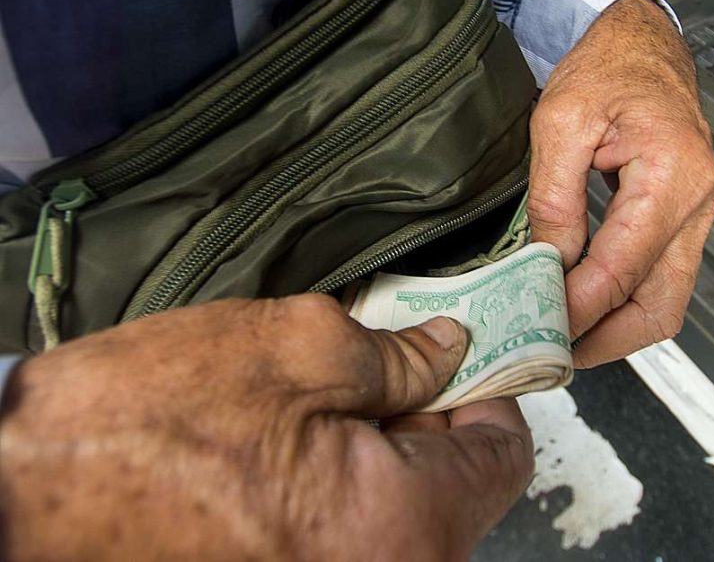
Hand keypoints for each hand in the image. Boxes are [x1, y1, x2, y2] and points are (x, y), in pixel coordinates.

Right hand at [0, 295, 532, 560]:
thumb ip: (397, 353)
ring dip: (371, 439)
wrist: (7, 506)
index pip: (501, 453)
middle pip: (448, 482)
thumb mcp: (291, 349)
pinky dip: (333, 476)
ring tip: (314, 389)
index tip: (462, 344)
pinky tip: (284, 434)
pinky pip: (345, 528)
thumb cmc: (139, 434)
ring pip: (394, 503)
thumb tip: (448, 350)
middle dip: (420, 407)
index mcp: (407, 531)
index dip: (487, 385)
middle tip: (377, 347)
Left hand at [529, 0, 713, 367]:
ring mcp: (698, 214)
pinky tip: (584, 304)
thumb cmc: (608, 68)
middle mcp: (697, 202)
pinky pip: (662, 278)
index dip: (578, 307)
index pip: (622, 267)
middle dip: (607, 340)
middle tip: (552, 355)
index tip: (535, 330)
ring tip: (562, 337)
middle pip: (662, 306)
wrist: (644, 44)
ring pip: (666, 300)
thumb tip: (549, 263)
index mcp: (672, 174)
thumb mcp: (561, 121)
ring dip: (616, 328)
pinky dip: (624, 301)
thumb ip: (555, 197)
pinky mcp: (685, 219)